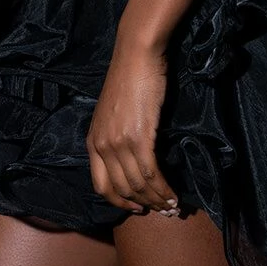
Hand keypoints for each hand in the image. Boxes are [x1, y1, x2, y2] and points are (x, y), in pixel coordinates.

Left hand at [86, 36, 179, 215]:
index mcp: (92, 141)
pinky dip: (164, 188)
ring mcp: (119, 143)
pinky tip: (174, 193)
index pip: (101, 186)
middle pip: (122, 189)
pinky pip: (151, 173)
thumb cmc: (128, 78)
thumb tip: (131, 158)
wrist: (136, 55)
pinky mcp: (139, 137)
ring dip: (157, 199)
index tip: (137, 207)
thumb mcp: (112, 113)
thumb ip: (115, 136)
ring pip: (138, 185)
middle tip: (163, 210)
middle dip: (144, 204)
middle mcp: (102, 146)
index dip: (120, 201)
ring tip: (172, 206)